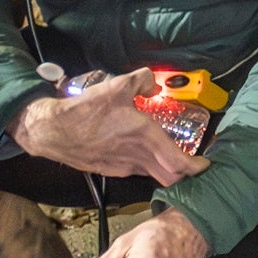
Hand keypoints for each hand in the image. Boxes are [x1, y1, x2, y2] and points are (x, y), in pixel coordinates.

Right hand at [7, 69, 206, 186]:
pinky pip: (135, 170)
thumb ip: (142, 80)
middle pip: (169, 177)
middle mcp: (137, 156)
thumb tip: (153, 83)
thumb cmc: (86, 109)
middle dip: (183, 172)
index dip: (196, 167)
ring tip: (166, 153)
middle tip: (190, 162)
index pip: (178, 163)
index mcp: (144, 136)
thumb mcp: (117, 85)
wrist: (53, 131)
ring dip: (162, 167)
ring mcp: (123, 166)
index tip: (205, 164)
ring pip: (152, 174)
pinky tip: (139, 150)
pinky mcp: (110, 169)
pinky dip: (144, 164)